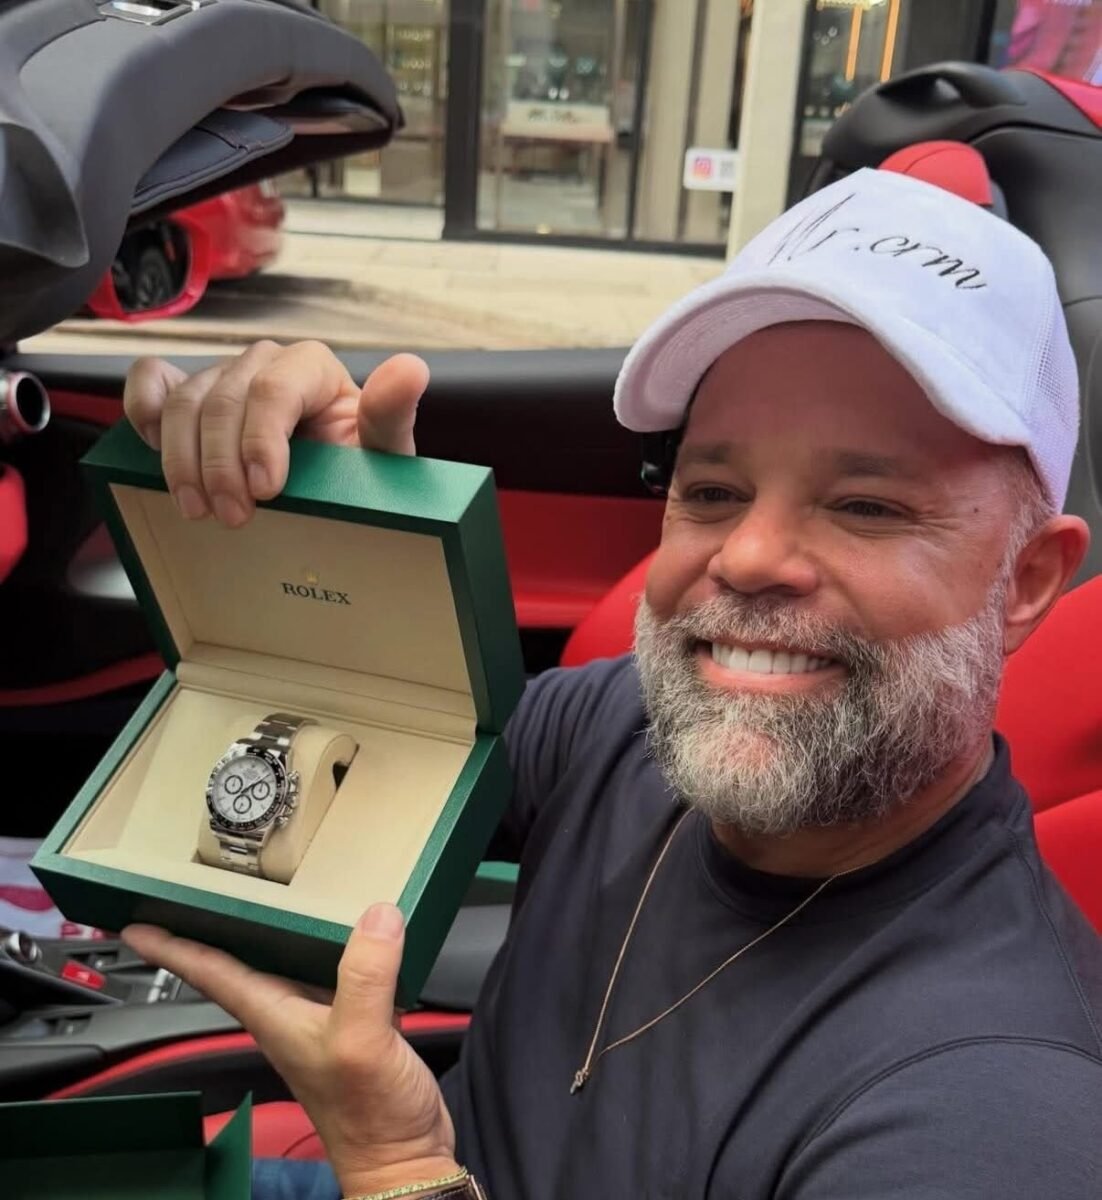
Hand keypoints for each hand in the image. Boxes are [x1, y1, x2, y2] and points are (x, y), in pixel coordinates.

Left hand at [121, 904, 459, 1196]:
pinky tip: (350, 933)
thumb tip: (376, 915)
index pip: (210, 972)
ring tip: (266, 901)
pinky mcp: (354, 1023)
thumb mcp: (360, 1039)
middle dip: (214, 930)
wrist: (401, 1162)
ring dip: (272, 935)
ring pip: (284, 965)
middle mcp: (287, 1016)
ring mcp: (319, 1021)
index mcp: (273, 1016)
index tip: (136, 925)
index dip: (172, 946)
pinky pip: (334, 973)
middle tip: (196, 895)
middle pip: (239, 964)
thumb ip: (365, 976)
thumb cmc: (369, 1118)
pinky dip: (333, 948)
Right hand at [123, 341, 429, 527]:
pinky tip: (150, 449)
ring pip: (183, 402)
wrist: (335, 490)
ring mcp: (223, 378)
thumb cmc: (358, 470)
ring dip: (182, 460)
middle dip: (221, 463)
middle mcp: (264, 365)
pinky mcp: (190, 395)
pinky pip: (151, 382)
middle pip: (223, 399)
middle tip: (232, 516)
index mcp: (312, 368)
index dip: (262, 438)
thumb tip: (410, 370)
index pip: (274, 388)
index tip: (266, 488)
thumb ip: (391, 414)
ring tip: (197, 509)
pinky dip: (142, 412)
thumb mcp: (383, 454)